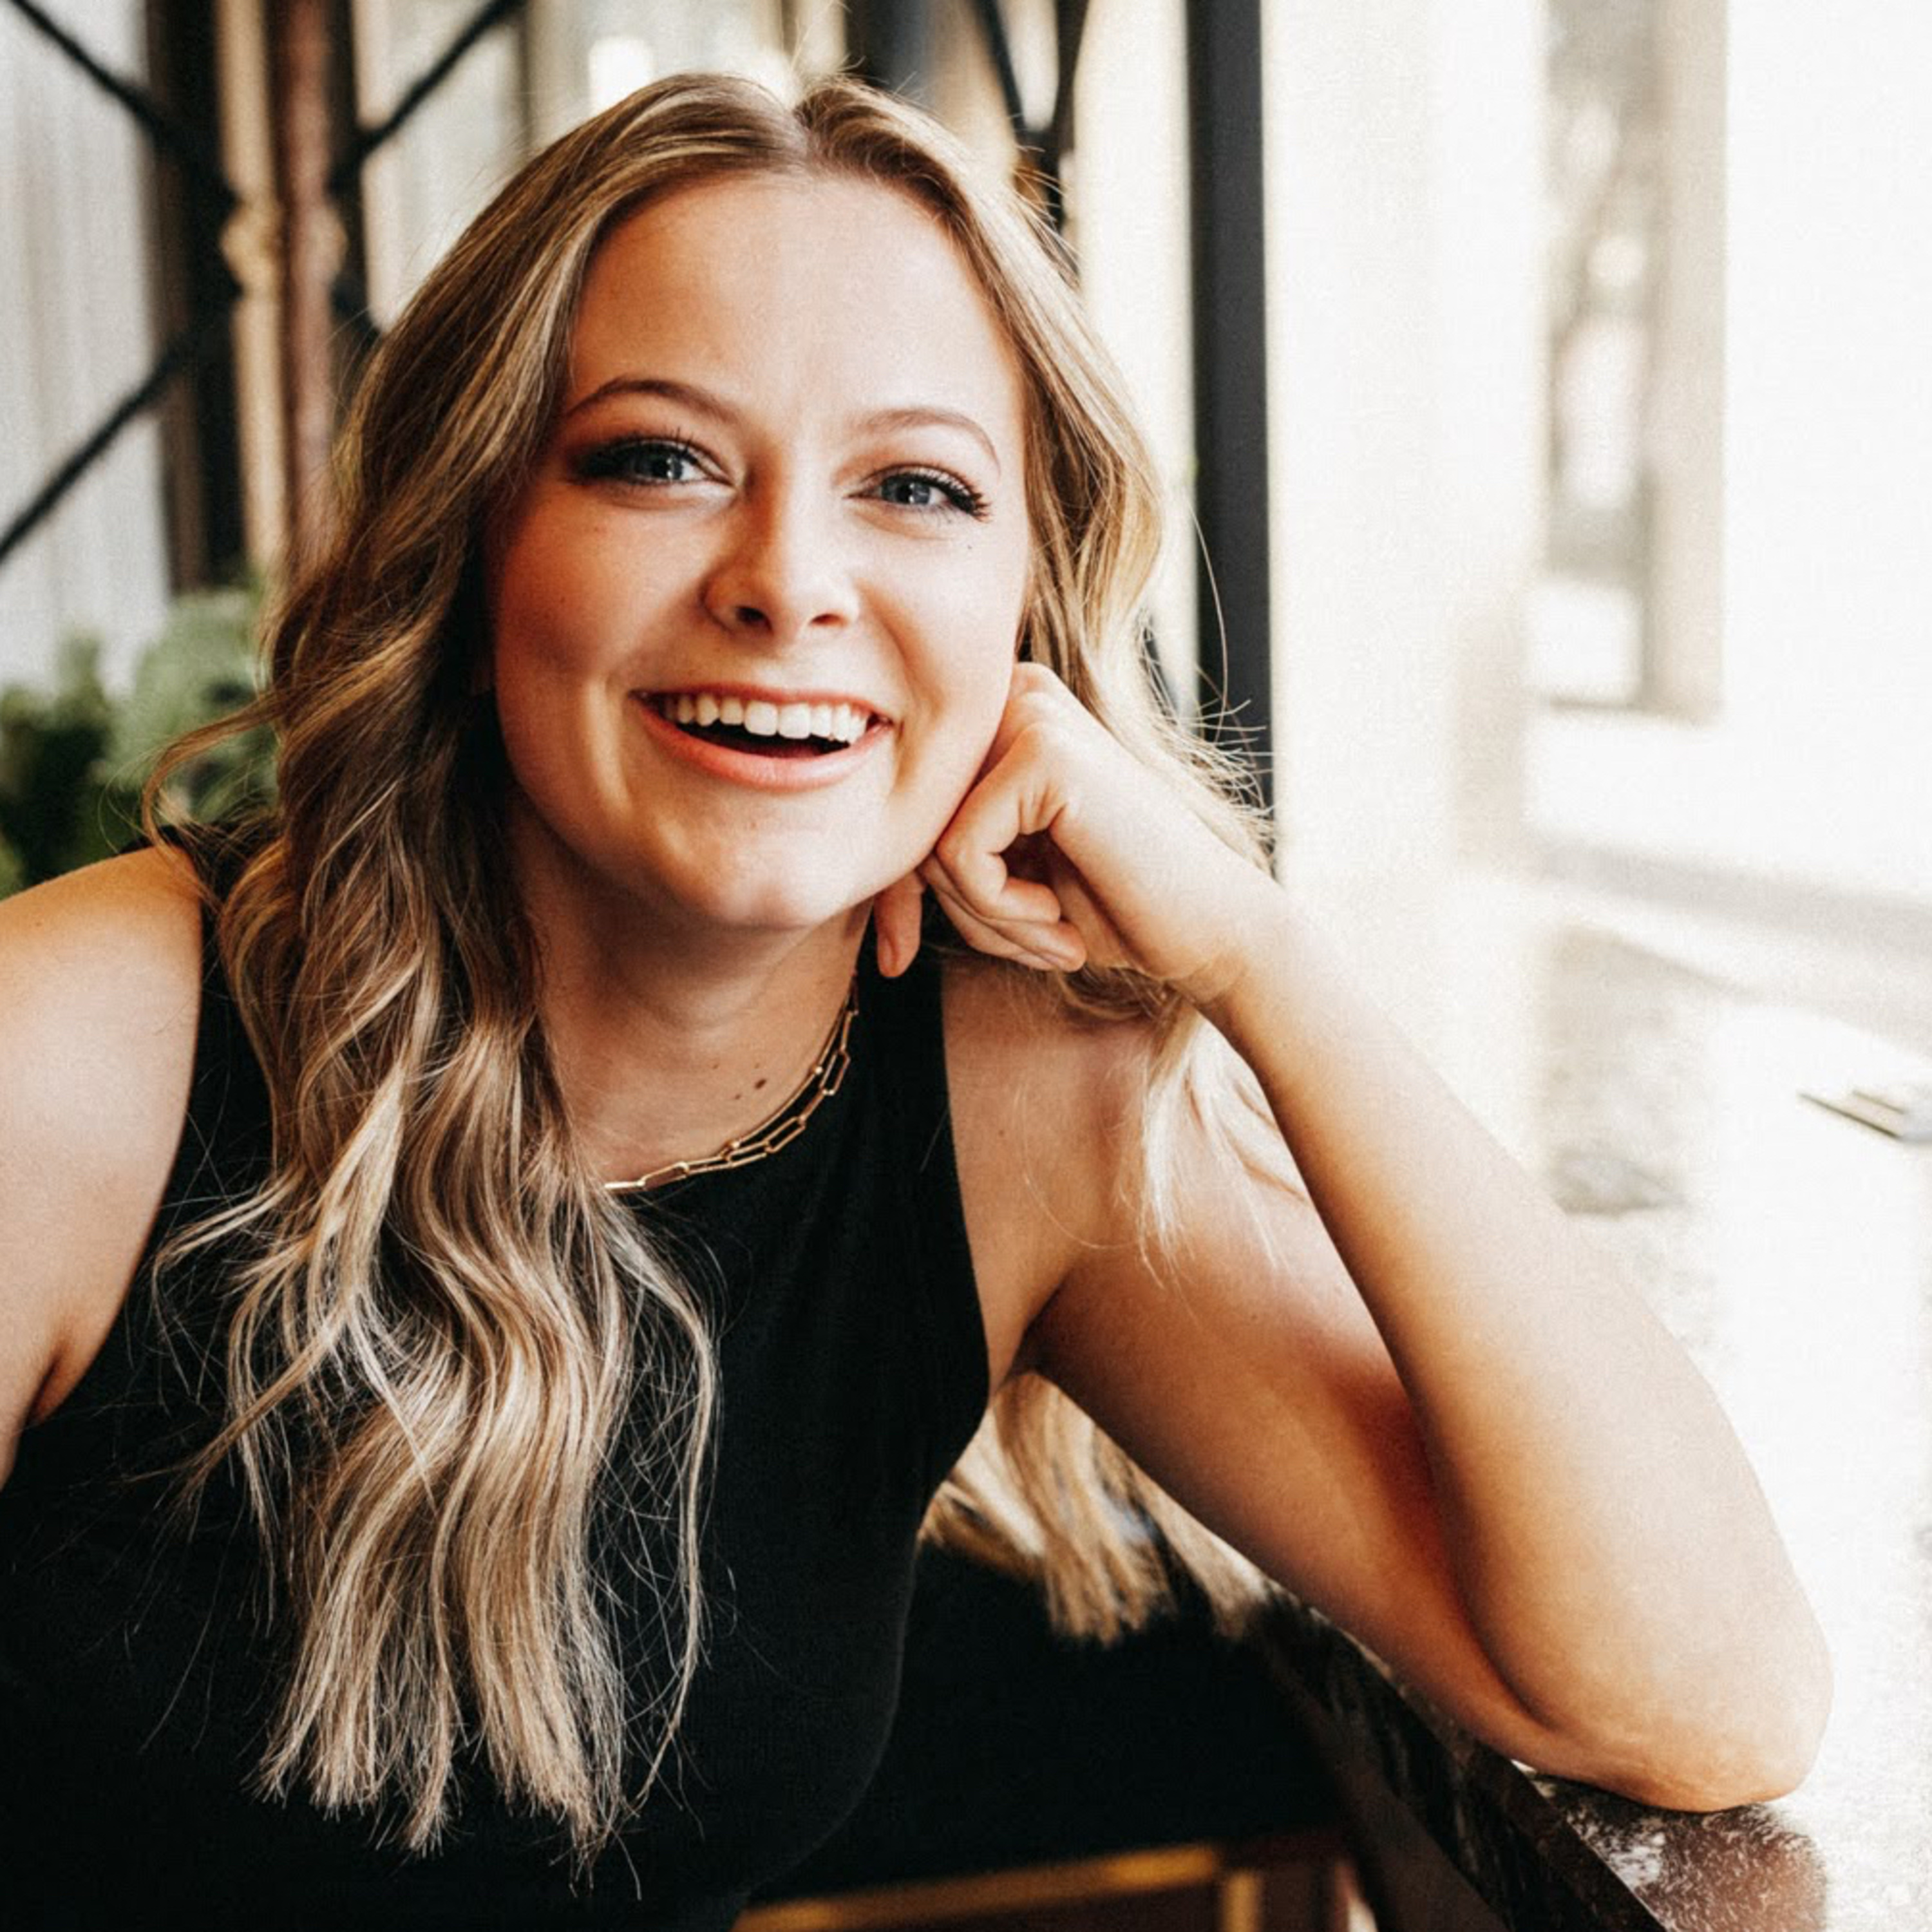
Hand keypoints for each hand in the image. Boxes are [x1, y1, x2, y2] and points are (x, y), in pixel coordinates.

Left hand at [871, 662, 1266, 1004]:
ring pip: (930, 843)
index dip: (891, 890)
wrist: (1209, 931)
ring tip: (1054, 934)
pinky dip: (1000, 909)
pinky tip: (1061, 920)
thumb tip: (837, 870)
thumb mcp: (996, 875)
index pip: (900, 802)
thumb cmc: (1109, 906)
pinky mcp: (1043, 752)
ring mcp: (1029, 715)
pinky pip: (959, 851)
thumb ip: (929, 853)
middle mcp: (1010, 696)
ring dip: (984, 918)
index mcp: (995, 716)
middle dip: (948, 909)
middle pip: (907, 821)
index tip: (894, 957)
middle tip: (1033, 948)